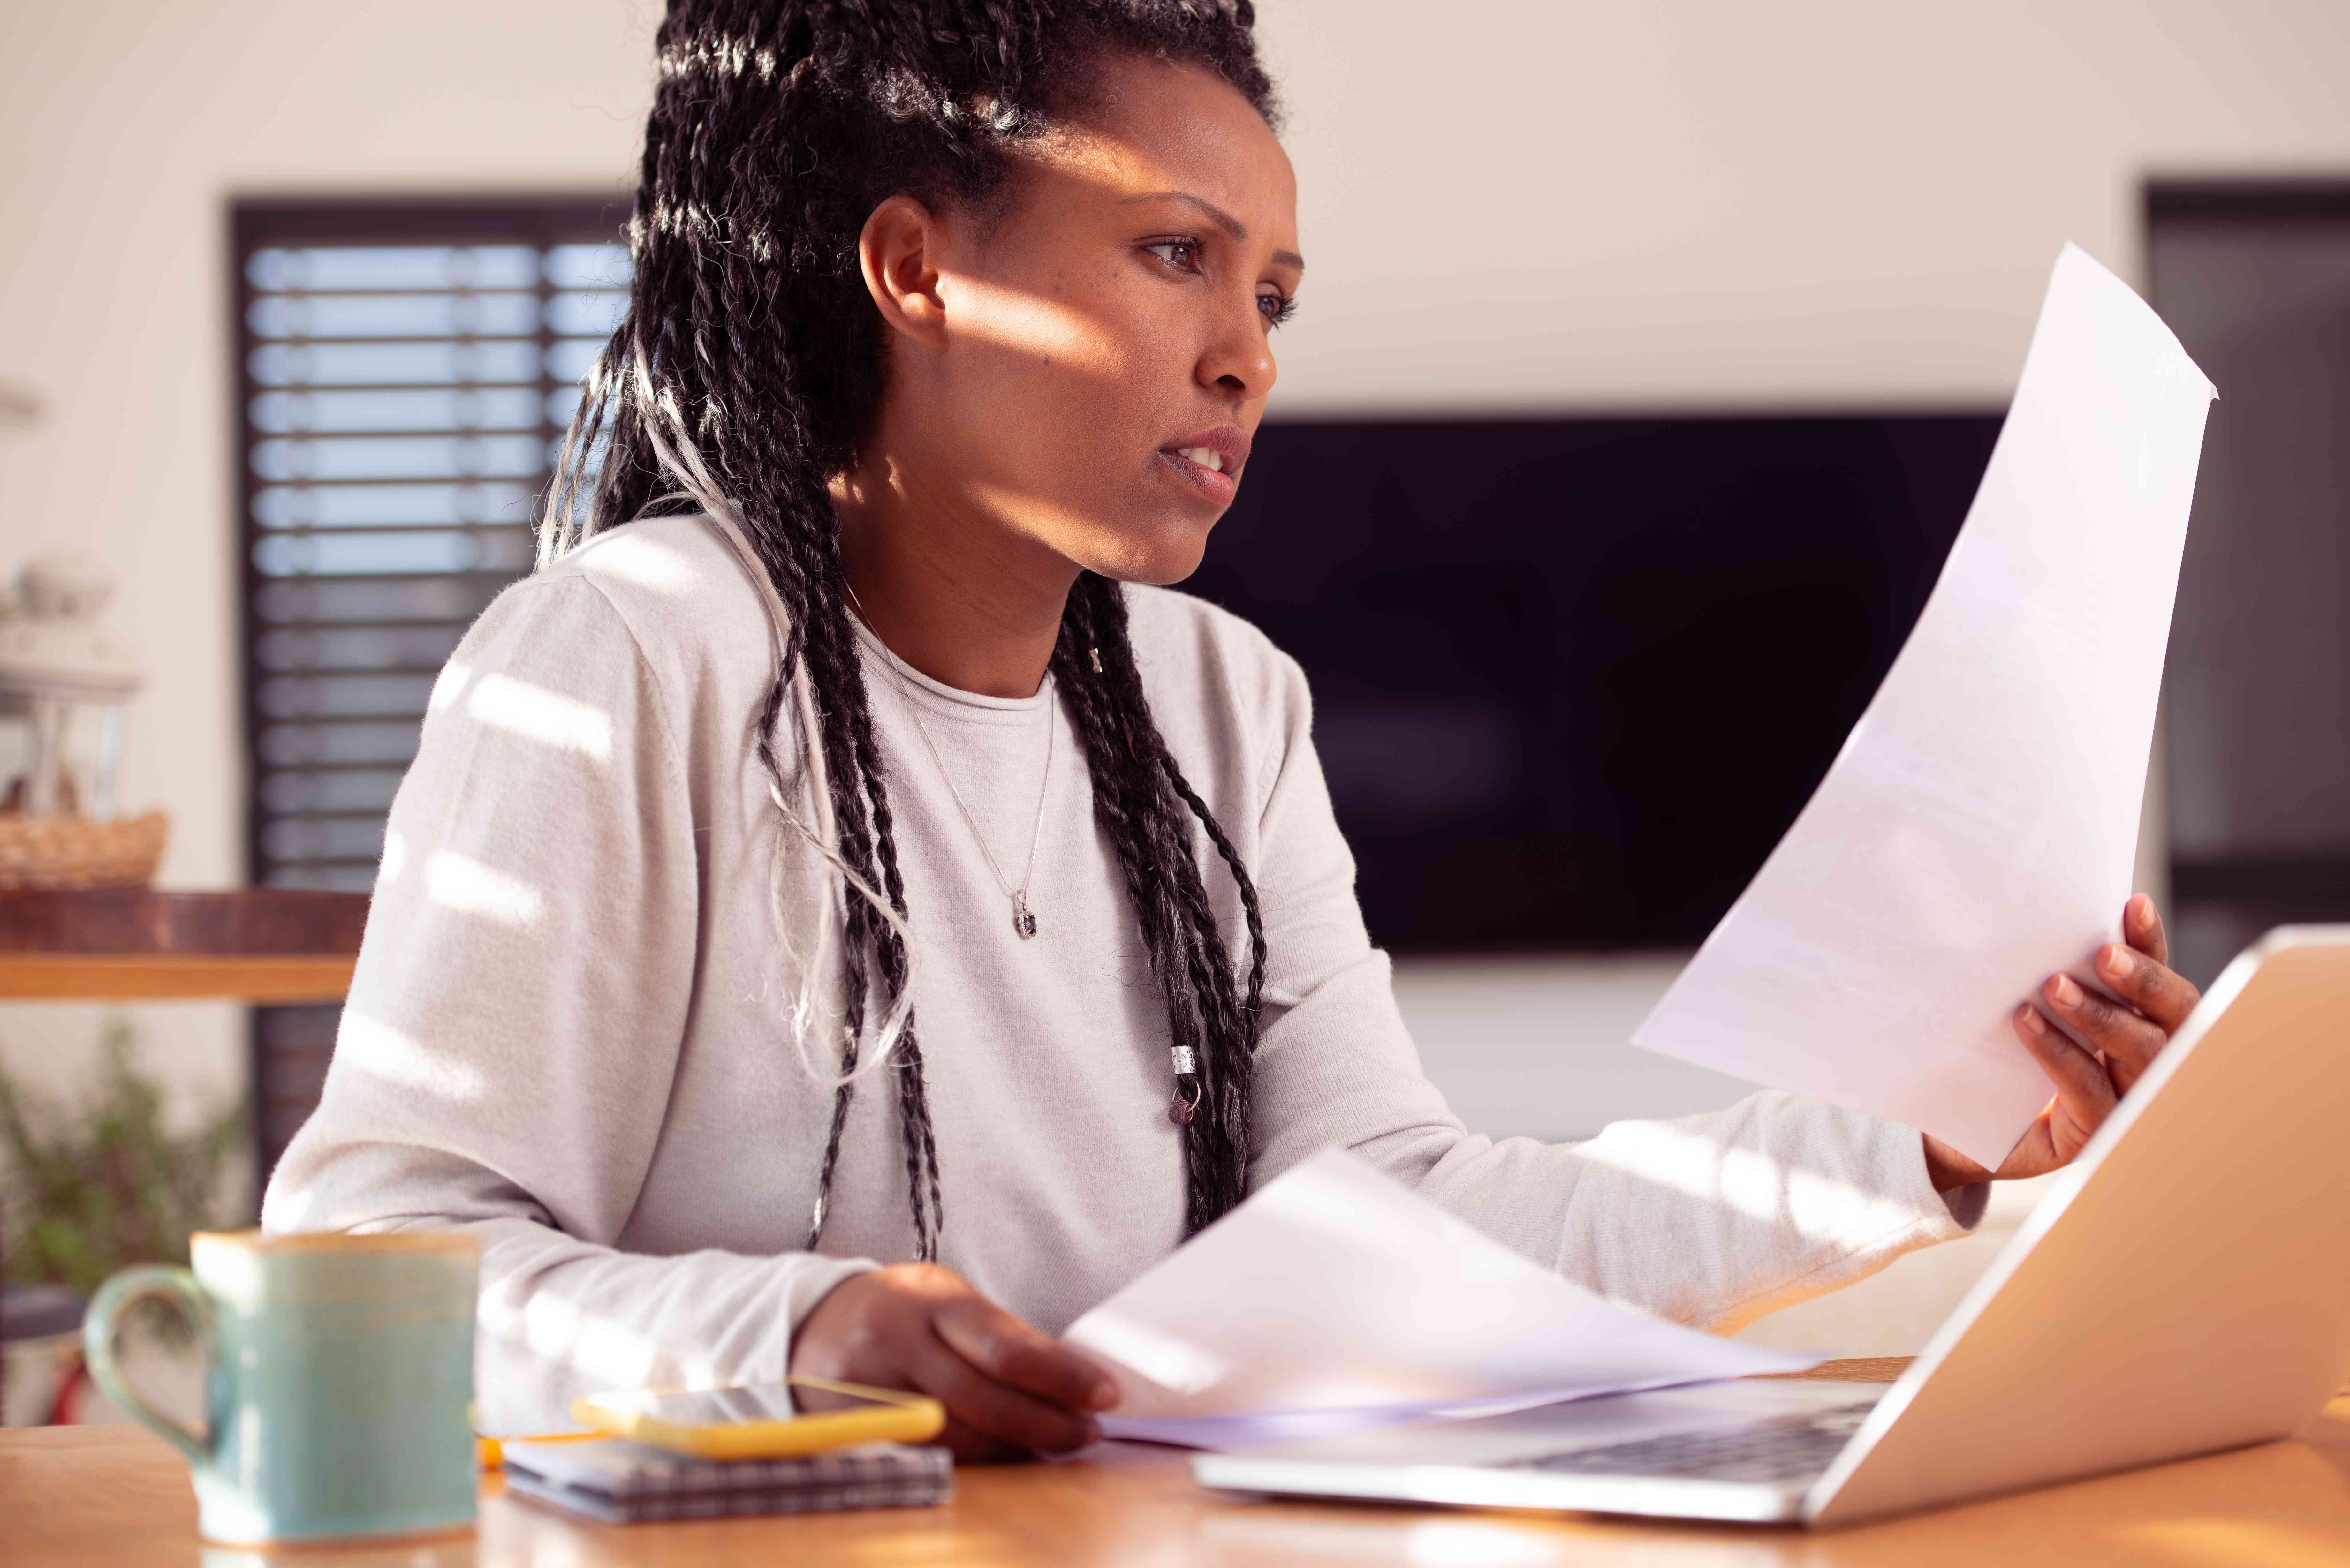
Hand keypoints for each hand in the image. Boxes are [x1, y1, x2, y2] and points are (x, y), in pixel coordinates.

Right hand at [788, 1263, 1117, 1460]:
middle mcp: (895, 1340)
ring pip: (956, 1435)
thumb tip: (1071, 1378)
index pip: (1004, 1345)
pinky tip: (1003, 1452)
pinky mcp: (851, 1428)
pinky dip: (973, 1457)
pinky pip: (926, 1454)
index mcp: (928, 1299)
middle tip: (1087, 1432)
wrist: (807, 1322)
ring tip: (1053, 1443)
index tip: (1104, 1394)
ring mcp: (868, 1387)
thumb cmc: (899, 1311)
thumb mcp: (945, 1301)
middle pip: (983, 1399)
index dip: (1060, 1376)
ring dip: (1014, 1446)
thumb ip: (999, 1336)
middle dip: (1045, 1423)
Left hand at [1923, 894, 2201, 1188]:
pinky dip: (2060, 1052)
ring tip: (2056, 985)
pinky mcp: (2092, 1132)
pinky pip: (2089, 1089)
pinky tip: (2027, 1022)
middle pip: (2173, 1017)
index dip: (2150, 942)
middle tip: (2105, 953)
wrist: (1955, 1122)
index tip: (2132, 903)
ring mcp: (2124, 1100)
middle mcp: (2143, 1061)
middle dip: (2144, 981)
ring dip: (2101, 1015)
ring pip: (2142, 1054)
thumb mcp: (2023, 1004)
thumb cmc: (1994, 1054)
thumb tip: (2034, 910)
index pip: (2156, 977)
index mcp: (2136, 1022)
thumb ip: (2048, 971)